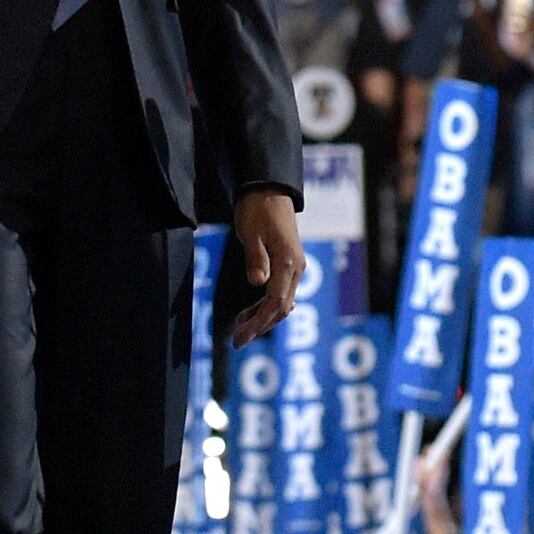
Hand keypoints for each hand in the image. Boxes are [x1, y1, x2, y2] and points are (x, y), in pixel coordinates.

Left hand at [224, 185, 302, 343]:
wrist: (269, 192)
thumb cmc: (258, 210)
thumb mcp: (252, 233)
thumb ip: (256, 259)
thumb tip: (257, 283)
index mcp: (289, 262)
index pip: (276, 302)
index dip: (258, 323)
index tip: (241, 337)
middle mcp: (296, 268)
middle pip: (281, 308)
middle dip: (260, 326)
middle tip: (237, 341)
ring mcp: (294, 268)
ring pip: (282, 303)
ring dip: (262, 318)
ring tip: (240, 329)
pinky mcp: (288, 265)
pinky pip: (280, 293)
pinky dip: (265, 306)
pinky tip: (249, 313)